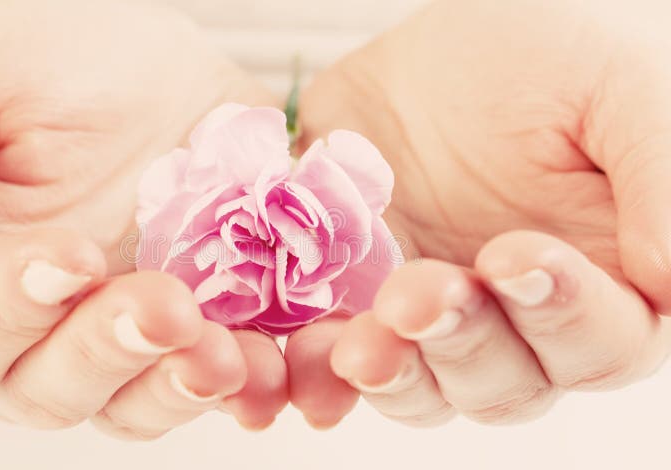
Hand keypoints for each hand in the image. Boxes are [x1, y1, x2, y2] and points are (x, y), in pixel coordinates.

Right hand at [0, 0, 287, 436]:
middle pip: (51, 388)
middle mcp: (39, 328)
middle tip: (163, 305)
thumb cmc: (41, 61)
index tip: (68, 253)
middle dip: (109, 351)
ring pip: (135, 401)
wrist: (142, 60)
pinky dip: (248, 383)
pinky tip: (273, 366)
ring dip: (179, 385)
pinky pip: (217, 376)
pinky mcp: (201, 321)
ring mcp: (124, 332)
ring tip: (227, 354)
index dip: (6, 312)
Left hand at [298, 0, 670, 424]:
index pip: (602, 339)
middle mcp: (521, 321)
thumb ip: (657, 177)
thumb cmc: (535, 61)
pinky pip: (347, 363)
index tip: (515, 254)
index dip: (561, 312)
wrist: (423, 59)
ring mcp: (438, 321)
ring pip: (428, 388)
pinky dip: (325, 372)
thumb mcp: (611, 92)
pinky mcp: (366, 308)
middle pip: (508, 382)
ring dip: (395, 371)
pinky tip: (311, 356)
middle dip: (463, 341)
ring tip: (360, 342)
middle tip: (420, 292)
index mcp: (603, 280)